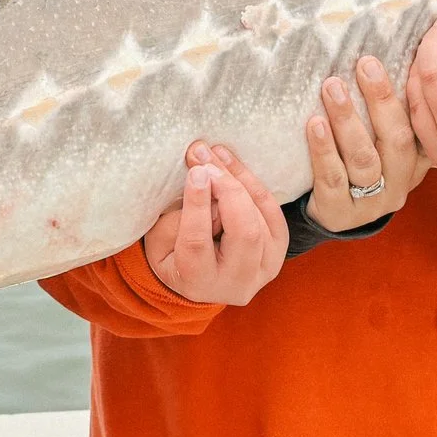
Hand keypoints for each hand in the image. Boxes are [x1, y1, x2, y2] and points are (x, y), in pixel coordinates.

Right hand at [141, 142, 290, 303]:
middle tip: (206, 158)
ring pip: (261, 220)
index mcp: (198, 282)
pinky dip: (254, 185)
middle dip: (228, 188)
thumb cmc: (172, 255)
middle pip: (244, 233)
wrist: (202, 280)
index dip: (198, 203)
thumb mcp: (157, 242)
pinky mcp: (278, 253)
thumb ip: (175, 218)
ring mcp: (264, 269)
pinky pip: (272, 212)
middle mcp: (236, 282)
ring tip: (217, 155)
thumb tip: (202, 181)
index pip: (198, 242)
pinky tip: (234, 167)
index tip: (195, 171)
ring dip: (239, 180)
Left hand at [303, 56, 428, 232]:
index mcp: (414, 163)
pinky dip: (324, 150)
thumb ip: (392, 115)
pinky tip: (314, 124)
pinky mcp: (339, 214)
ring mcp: (370, 203)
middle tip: (363, 65)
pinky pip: (332, 179)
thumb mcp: (383, 147)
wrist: (332, 215)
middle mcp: (399, 185)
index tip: (386, 60)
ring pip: (364, 160)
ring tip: (332, 88)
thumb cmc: (357, 165)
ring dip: (347, 121)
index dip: (406, 93)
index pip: (417, 126)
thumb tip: (401, 57)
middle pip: (396, 141)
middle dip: (380, 100)